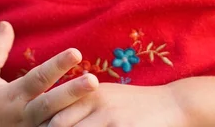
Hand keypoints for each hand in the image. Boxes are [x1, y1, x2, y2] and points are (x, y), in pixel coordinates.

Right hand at [0, 21, 98, 126]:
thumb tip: (7, 23)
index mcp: (12, 96)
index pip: (37, 78)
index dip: (57, 66)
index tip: (76, 52)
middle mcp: (23, 117)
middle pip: (51, 105)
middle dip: (73, 93)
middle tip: (94, 80)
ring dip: (76, 116)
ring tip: (97, 102)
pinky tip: (89, 123)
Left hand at [38, 81, 188, 126]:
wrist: (174, 105)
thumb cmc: (137, 105)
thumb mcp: (108, 96)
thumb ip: (84, 104)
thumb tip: (55, 118)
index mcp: (88, 92)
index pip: (53, 110)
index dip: (41, 126)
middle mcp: (94, 101)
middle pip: (58, 124)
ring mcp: (108, 118)